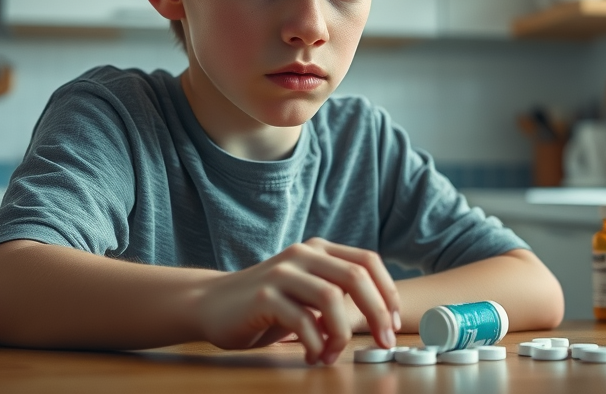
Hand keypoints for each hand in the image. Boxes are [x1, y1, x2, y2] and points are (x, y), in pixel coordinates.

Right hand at [193, 238, 400, 364]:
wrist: (211, 304)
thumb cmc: (267, 304)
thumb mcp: (307, 291)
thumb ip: (338, 294)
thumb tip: (382, 318)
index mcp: (319, 250)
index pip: (367, 261)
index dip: (388, 292)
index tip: (394, 323)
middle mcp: (303, 254)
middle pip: (356, 277)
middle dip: (378, 313)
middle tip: (384, 342)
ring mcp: (282, 272)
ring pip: (332, 298)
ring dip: (342, 334)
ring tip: (334, 355)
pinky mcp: (264, 297)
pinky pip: (303, 320)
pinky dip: (316, 343)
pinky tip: (314, 355)